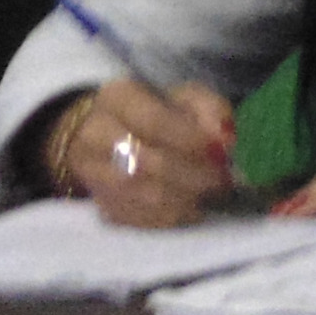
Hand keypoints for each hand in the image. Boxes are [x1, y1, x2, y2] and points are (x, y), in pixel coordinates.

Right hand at [49, 80, 240, 228]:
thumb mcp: (187, 98)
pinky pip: (133, 216)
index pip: (153, 122)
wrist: (110, 133)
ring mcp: (90, 171)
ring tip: (211, 196)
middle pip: (144, 162)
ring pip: (138, 194)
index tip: (221, 153)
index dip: (190, 141)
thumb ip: (210, 110)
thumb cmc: (158, 111)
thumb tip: (225, 138)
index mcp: (118, 98)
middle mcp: (95, 134)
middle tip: (223, 181)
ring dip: (183, 199)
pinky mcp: (98, 200)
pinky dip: (168, 216)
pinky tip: (191, 209)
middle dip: (192, 175)